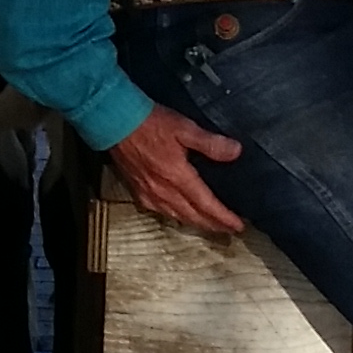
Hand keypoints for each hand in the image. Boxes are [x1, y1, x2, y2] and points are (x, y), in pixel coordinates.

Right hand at [110, 104, 243, 235]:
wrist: (114, 122)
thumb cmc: (150, 123)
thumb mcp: (184, 127)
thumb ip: (210, 143)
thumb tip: (236, 152)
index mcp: (178, 177)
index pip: (207, 205)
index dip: (224, 218)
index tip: (238, 226)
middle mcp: (164, 191)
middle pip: (193, 217)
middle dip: (213, 225)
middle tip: (228, 230)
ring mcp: (149, 194)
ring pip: (177, 217)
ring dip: (195, 224)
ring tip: (209, 226)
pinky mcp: (137, 191)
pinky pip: (160, 212)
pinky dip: (175, 217)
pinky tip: (178, 215)